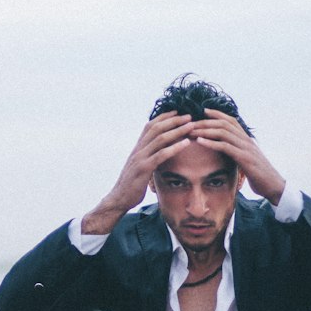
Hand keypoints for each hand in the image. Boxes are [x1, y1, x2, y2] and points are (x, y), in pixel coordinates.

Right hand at [81, 112, 192, 233]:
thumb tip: (160, 154)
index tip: (177, 112)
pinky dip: (175, 147)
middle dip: (173, 120)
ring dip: (177, 130)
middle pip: (156, 128)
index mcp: (137, 148)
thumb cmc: (131, 185)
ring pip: (160, 138)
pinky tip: (186, 143)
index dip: (164, 117)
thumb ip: (148, 158)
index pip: (150, 126)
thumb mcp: (140, 167)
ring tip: (191, 126)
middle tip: (189, 116)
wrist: (119, 199)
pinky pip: (161, 155)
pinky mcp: (144, 169)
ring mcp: (140, 158)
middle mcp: (138, 149)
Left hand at [190, 109, 286, 205]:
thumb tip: (226, 152)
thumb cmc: (259, 175)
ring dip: (206, 131)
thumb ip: (237, 153)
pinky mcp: (245, 158)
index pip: (231, 121)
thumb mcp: (247, 161)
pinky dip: (211, 143)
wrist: (274, 186)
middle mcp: (246, 140)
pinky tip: (200, 142)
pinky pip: (225, 147)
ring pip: (224, 133)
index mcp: (246, 140)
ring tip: (192, 131)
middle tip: (190, 123)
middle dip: (206, 122)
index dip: (217, 114)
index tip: (203, 111)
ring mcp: (246, 148)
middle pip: (224, 124)